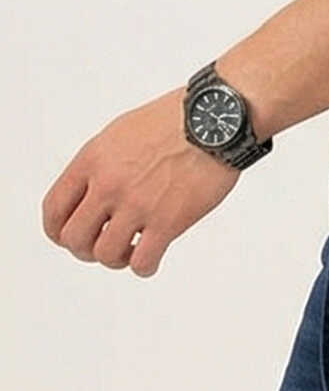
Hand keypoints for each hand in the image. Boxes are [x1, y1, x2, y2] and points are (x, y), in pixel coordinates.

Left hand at [41, 86, 238, 277]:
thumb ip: (100, 165)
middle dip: (85, 250)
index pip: (54, 208)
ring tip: (131, 249)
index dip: (56, 231)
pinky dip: (143, 267)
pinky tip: (152, 255)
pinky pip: (143, 263)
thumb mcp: (119, 134)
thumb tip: (92, 194)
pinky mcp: (168, 222)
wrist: (212, 122)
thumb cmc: (171, 123)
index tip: (69, 238)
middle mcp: (109, 185)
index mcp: (92, 161)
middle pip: (74, 238)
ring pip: (105, 255)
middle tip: (103, 244)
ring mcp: (137, 205)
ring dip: (116, 260)